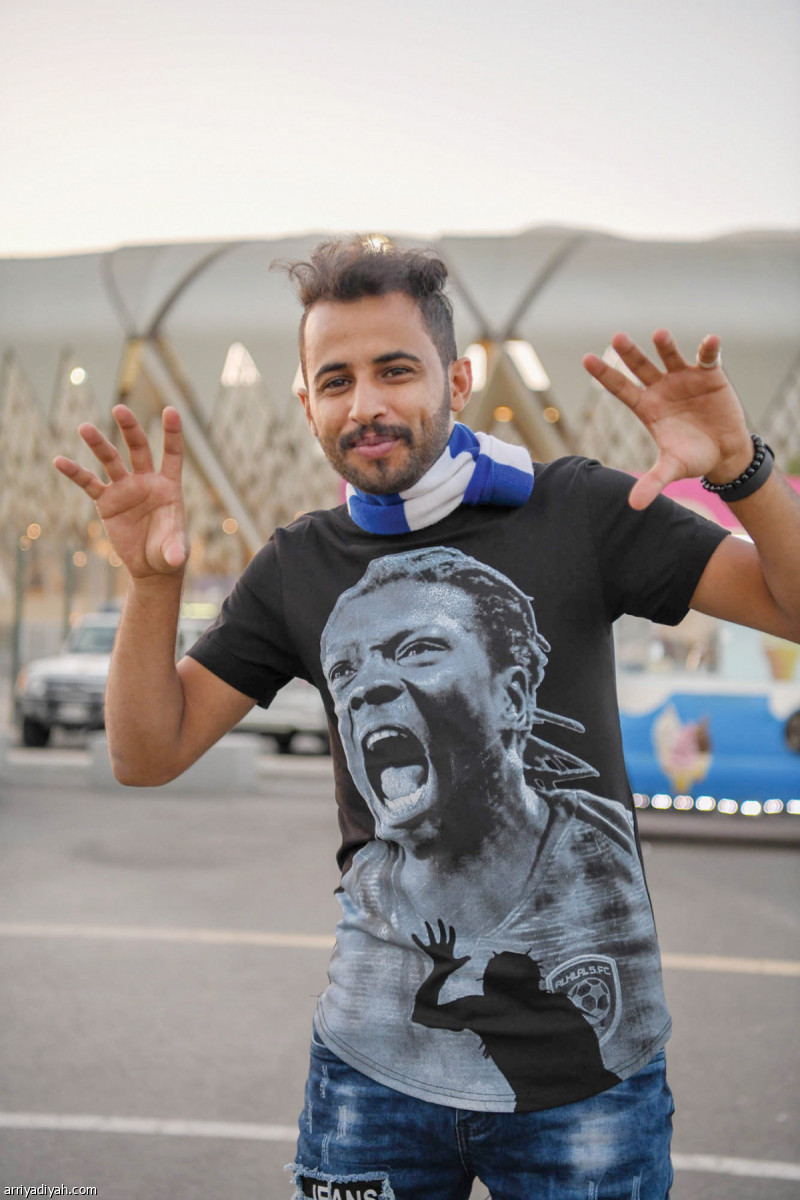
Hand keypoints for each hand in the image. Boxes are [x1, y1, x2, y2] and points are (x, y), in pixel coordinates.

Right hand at [53, 405, 187, 578]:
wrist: (150, 564)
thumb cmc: (169, 552)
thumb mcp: (174, 551)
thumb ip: (175, 550)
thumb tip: (175, 559)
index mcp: (169, 486)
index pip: (171, 454)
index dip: (172, 433)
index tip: (170, 410)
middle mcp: (146, 481)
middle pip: (138, 448)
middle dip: (130, 428)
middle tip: (120, 408)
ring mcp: (125, 488)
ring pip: (110, 460)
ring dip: (98, 444)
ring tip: (84, 427)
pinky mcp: (106, 501)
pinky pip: (89, 483)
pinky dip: (75, 472)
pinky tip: (60, 461)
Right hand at [411, 919, 469, 969]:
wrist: (440, 976)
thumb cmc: (449, 970)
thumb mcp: (457, 964)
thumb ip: (463, 960)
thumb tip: (470, 957)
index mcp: (449, 948)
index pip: (451, 938)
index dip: (452, 932)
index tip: (451, 926)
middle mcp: (442, 947)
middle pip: (442, 934)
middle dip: (441, 927)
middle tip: (439, 919)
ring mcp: (435, 948)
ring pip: (431, 936)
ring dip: (429, 929)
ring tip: (426, 922)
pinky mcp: (428, 951)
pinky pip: (421, 944)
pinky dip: (417, 940)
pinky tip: (413, 935)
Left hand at [583, 330, 752, 509]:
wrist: (725, 453)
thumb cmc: (693, 458)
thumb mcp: (673, 469)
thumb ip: (653, 482)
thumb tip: (633, 506)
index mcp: (647, 408)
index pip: (621, 388)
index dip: (605, 375)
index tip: (587, 359)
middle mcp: (662, 389)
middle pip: (641, 367)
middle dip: (630, 353)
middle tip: (617, 338)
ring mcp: (684, 379)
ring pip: (670, 356)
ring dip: (665, 345)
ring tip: (659, 335)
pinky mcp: (710, 375)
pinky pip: (708, 357)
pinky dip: (709, 349)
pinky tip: (710, 341)